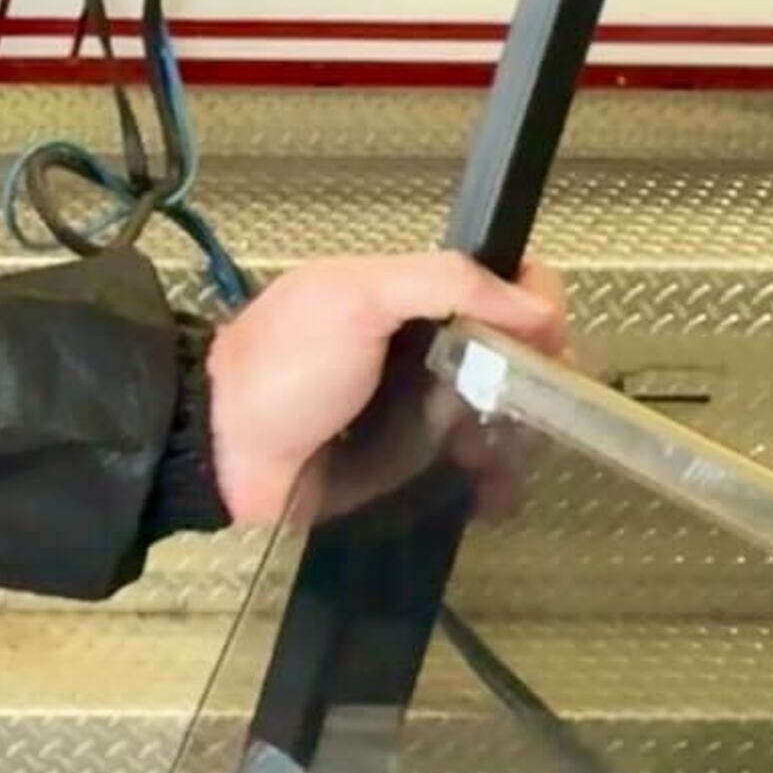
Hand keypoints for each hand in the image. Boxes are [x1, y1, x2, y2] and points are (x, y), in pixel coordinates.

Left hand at [204, 251, 571, 528]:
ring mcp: (423, 412)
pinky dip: (497, 482)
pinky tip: (496, 490)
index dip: (535, 308)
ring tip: (507, 450)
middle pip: (516, 357)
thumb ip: (442, 282)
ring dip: (523, 434)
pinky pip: (476, 472)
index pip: (499, 289)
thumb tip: (536, 300)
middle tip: (534, 403)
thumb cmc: (280, 366)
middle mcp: (425, 352)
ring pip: (506, 415)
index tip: (549, 339)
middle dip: (540, 379)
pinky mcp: (416, 467)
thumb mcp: (353, 299)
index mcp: (409, 300)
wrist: (224, 454)